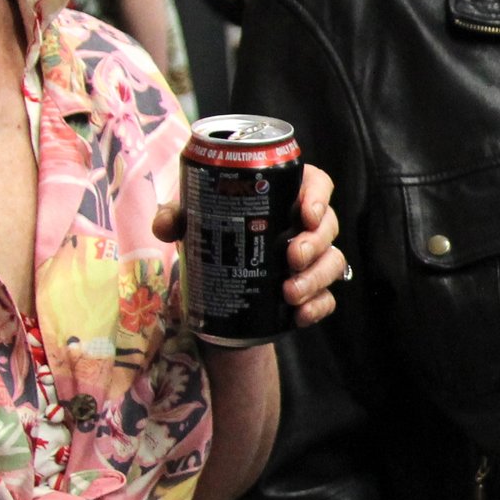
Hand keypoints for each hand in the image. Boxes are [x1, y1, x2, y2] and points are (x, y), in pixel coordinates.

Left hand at [152, 164, 345, 328]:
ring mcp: (313, 260)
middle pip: (328, 225)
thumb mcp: (192, 223)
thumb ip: (175, 217)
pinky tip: (299, 315)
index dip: (319, 196)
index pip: (316, 184)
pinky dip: (317, 307)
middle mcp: (304, 226)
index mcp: (285, 196)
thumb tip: (165, 225)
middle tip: (292, 258)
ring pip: (333, 262)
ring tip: (289, 292)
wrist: (215, 288)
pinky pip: (327, 298)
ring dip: (316, 278)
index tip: (306, 213)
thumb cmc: (213, 238)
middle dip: (315, 243)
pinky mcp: (312, 291)